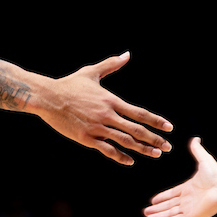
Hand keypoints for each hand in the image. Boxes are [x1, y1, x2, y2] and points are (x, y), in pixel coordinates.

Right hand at [38, 52, 172, 164]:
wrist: (47, 97)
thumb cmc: (69, 84)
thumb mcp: (92, 72)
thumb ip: (111, 64)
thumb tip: (127, 54)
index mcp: (111, 100)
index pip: (139, 112)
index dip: (156, 121)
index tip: (169, 127)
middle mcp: (107, 115)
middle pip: (136, 129)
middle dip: (154, 139)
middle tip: (168, 147)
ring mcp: (96, 127)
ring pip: (124, 141)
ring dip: (141, 149)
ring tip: (155, 155)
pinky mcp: (85, 138)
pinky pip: (106, 149)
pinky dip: (120, 156)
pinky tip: (130, 161)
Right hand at [145, 138, 216, 216]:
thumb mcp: (204, 159)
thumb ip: (197, 150)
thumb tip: (195, 138)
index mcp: (189, 188)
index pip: (172, 194)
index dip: (162, 198)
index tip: (153, 201)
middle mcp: (188, 199)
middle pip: (169, 205)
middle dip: (157, 209)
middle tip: (146, 212)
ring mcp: (190, 208)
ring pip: (170, 213)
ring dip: (159, 216)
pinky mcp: (193, 215)